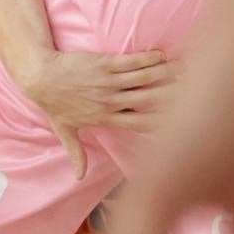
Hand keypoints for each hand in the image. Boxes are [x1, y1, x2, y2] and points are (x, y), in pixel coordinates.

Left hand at [12, 48, 174, 176]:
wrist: (39, 76)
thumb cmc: (52, 103)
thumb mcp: (64, 131)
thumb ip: (77, 154)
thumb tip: (79, 177)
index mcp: (106, 119)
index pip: (140, 124)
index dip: (162, 123)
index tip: (181, 122)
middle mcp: (111, 102)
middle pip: (149, 101)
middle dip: (173, 96)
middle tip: (194, 91)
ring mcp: (108, 83)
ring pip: (144, 80)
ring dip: (167, 74)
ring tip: (186, 71)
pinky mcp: (104, 64)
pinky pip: (132, 62)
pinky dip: (149, 59)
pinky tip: (163, 56)